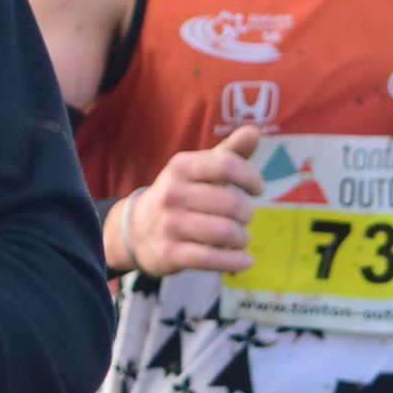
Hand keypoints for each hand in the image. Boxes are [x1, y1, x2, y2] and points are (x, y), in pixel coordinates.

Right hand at [111, 126, 261, 275]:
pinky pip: (212, 258)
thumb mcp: (198, 171)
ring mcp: (170, 224)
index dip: (249, 177)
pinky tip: (244, 260)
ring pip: (224, 232)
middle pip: (229, 203)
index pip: (225, 165)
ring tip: (241, 238)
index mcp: (181, 167)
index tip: (257, 189)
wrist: (135, 230)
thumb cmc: (179, 195)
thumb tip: (254, 132)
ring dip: (241, 238)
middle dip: (246, 214)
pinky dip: (235, 261)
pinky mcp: (170, 253)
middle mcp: (172, 193)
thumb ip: (229, 153)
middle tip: (244, 218)